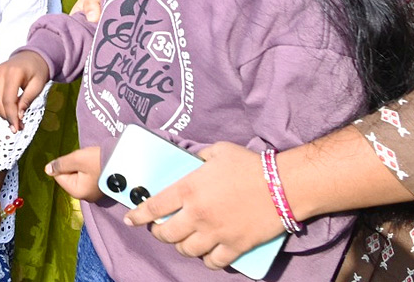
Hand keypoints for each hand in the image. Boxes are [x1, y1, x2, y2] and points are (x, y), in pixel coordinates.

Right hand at [0, 51, 50, 131]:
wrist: (31, 56)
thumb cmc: (37, 71)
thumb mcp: (38, 85)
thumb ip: (27, 99)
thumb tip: (18, 116)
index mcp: (14, 73)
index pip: (8, 99)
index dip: (11, 116)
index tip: (17, 128)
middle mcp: (0, 72)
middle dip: (7, 117)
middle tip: (18, 127)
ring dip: (0, 114)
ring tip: (13, 120)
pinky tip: (7, 112)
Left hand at [46, 146, 102, 201]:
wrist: (123, 159)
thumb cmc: (99, 160)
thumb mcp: (76, 159)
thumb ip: (60, 164)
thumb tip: (47, 170)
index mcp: (77, 192)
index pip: (59, 176)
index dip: (65, 165)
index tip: (77, 161)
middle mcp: (85, 196)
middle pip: (69, 176)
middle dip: (74, 166)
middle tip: (86, 161)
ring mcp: (94, 193)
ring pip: (78, 175)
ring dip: (82, 167)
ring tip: (93, 162)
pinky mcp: (100, 188)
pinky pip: (88, 177)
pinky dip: (90, 169)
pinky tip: (98, 165)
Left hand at [123, 142, 279, 268]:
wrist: (282, 185)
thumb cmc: (249, 165)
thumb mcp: (216, 152)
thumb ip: (198, 158)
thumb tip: (191, 162)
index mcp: (188, 189)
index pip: (153, 206)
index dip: (138, 215)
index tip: (131, 219)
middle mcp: (197, 214)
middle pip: (166, 234)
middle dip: (159, 233)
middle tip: (160, 229)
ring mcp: (216, 233)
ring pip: (187, 250)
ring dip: (181, 246)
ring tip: (183, 241)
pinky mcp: (236, 246)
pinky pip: (214, 262)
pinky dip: (207, 260)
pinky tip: (206, 254)